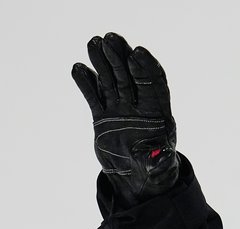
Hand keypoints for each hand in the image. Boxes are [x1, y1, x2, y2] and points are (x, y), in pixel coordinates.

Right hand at [72, 33, 179, 202]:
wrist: (135, 179)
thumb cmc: (153, 171)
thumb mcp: (158, 168)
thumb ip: (158, 160)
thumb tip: (160, 157)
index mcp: (158, 113)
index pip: (154, 84)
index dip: (146, 67)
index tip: (137, 52)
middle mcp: (138, 106)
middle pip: (130, 76)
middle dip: (120, 57)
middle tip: (110, 38)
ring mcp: (120, 109)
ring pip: (110, 81)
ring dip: (102, 62)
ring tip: (93, 43)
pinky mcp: (103, 115)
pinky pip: (93, 96)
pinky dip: (86, 83)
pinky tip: (78, 68)